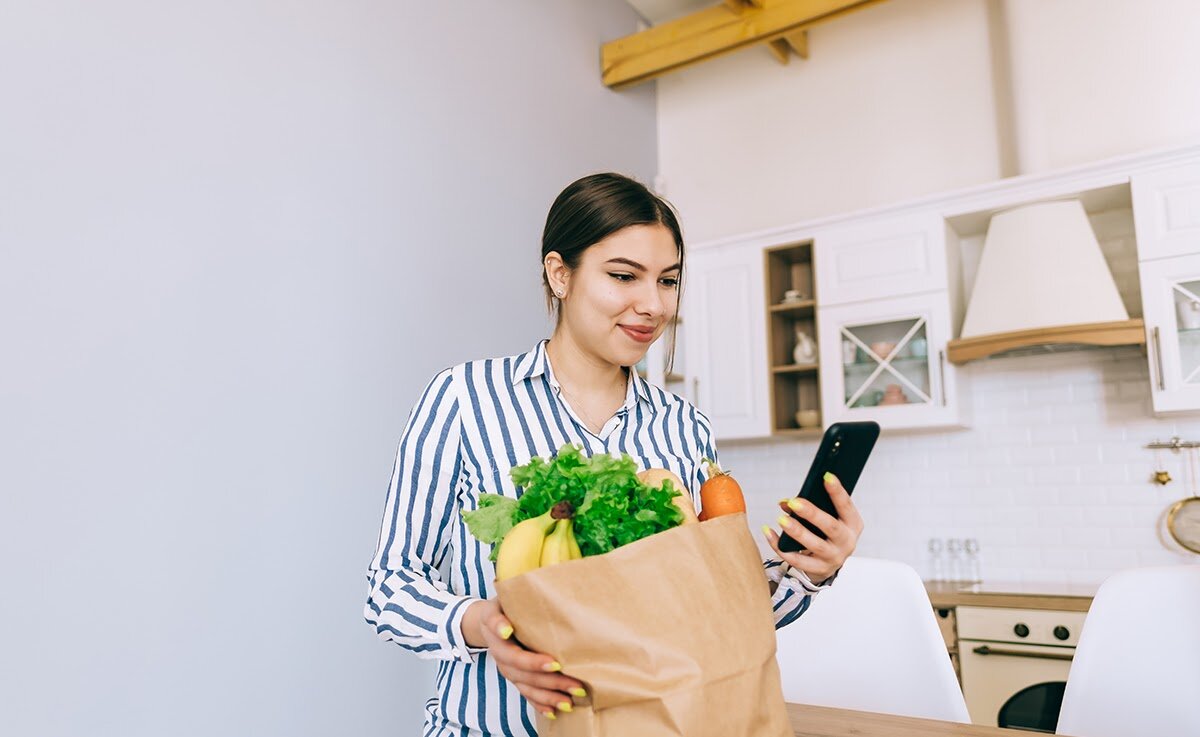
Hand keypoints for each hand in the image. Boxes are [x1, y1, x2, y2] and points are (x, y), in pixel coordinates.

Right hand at [463, 598, 586, 718]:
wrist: (488, 618)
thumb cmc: (503, 604)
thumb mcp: (500, 600)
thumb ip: (502, 614)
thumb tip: (506, 628)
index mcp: (496, 637)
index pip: (515, 654)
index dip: (533, 662)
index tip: (554, 664)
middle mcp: (500, 657)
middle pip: (525, 674)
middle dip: (551, 681)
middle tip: (575, 684)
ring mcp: (507, 669)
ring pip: (527, 687)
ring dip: (549, 696)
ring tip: (569, 702)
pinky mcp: (515, 677)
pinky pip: (526, 694)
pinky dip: (539, 704)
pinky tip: (554, 712)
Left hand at [762, 472, 863, 582]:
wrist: (828, 563)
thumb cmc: (826, 533)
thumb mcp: (826, 519)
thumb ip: (810, 507)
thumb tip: (786, 503)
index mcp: (852, 524)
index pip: (846, 505)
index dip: (837, 491)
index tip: (826, 476)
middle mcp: (846, 541)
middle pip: (830, 526)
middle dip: (812, 513)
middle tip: (794, 502)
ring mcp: (834, 557)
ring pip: (814, 544)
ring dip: (796, 531)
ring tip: (781, 519)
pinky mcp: (818, 569)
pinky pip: (796, 559)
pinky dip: (780, 546)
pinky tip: (768, 533)